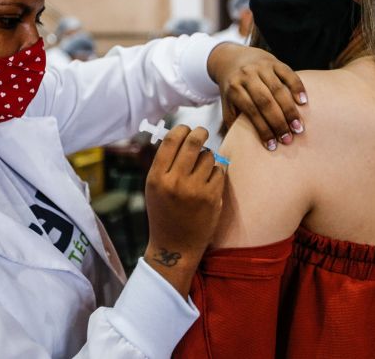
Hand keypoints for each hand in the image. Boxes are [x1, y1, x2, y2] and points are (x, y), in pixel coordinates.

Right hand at [144, 125, 225, 295]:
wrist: (175, 246)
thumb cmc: (164, 213)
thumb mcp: (154, 188)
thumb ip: (164, 163)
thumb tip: (180, 135)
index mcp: (156, 178)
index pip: (171, 141)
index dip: (181, 129)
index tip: (186, 128)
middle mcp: (175, 182)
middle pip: (193, 143)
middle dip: (200, 133)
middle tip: (202, 132)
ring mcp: (195, 190)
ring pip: (209, 156)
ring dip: (208, 156)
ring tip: (202, 166)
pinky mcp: (212, 198)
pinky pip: (220, 171)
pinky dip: (217, 171)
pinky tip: (210, 180)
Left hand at [207, 43, 306, 150]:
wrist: (234, 59)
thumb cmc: (233, 89)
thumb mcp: (227, 104)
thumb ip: (233, 121)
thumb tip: (241, 146)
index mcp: (234, 88)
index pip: (251, 111)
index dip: (262, 129)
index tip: (272, 146)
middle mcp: (247, 75)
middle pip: (265, 101)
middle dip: (278, 122)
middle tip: (289, 139)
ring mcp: (262, 67)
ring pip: (278, 89)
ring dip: (290, 110)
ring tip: (298, 127)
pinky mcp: (275, 61)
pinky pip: (288, 74)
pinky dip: (297, 87)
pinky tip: (304, 102)